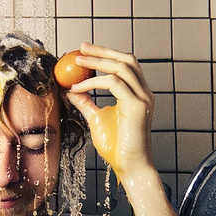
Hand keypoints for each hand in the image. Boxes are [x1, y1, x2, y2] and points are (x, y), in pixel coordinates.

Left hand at [64, 42, 155, 183]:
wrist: (130, 167)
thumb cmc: (117, 147)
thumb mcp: (96, 119)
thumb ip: (86, 103)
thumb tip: (70, 90)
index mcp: (138, 94)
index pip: (124, 65)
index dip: (105, 55)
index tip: (84, 51)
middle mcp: (144, 93)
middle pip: (126, 60)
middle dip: (102, 51)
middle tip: (80, 48)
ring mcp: (143, 98)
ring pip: (122, 67)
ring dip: (97, 62)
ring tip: (77, 63)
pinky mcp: (137, 106)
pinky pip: (114, 84)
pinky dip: (94, 82)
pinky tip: (78, 88)